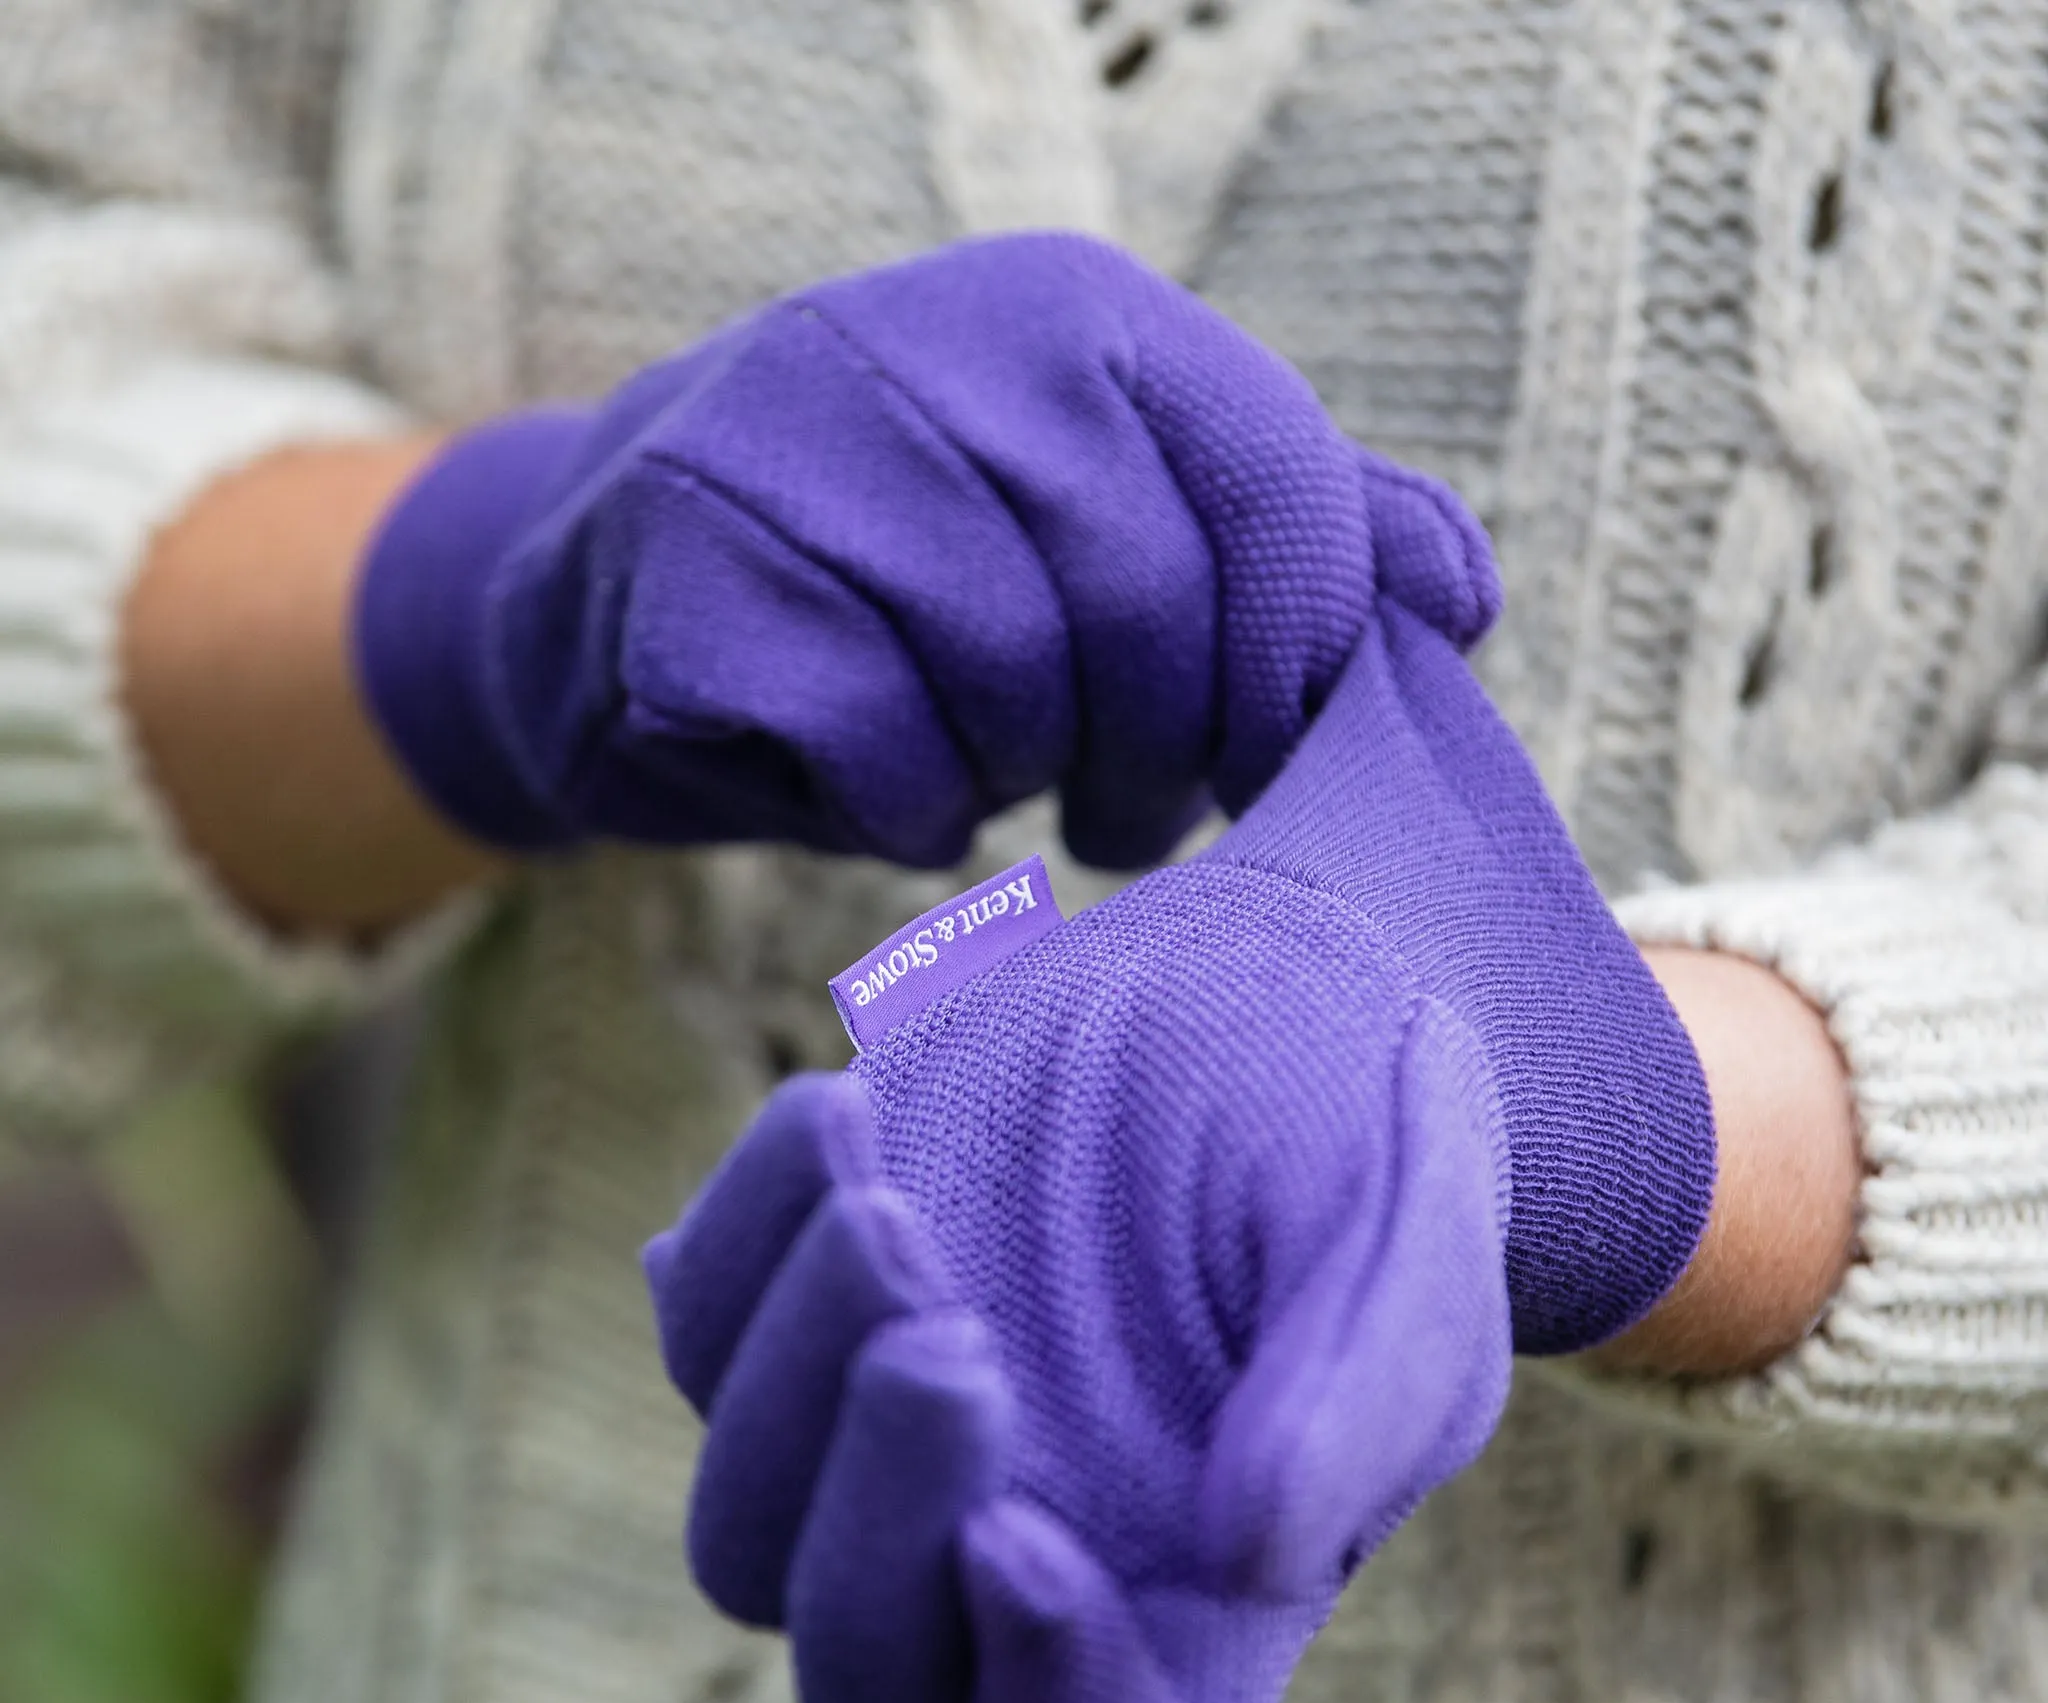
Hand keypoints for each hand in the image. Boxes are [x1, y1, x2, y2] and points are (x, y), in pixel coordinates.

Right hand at [350, 233, 1494, 869]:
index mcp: (1066, 309)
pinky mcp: (689, 575)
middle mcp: (926, 339)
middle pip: (1140, 597)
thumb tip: (1460, 595)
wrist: (622, 601)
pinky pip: (879, 752)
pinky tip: (882, 788)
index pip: (1271, 478)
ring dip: (1019, 777)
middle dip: (1161, 751)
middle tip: (1133, 814)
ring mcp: (788, 445)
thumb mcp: (1114, 533)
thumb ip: (1294, 540)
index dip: (1302, 654)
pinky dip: (906, 814)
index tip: (1277, 753)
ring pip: (1005, 684)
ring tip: (991, 771)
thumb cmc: (915, 589)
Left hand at [651, 885, 1510, 1702]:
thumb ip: (1364, 1393)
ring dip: (786, 1381)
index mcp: (1205, 1612)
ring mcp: (890, 1458)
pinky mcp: (799, 1319)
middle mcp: (1027, 1568)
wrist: (1248, 982)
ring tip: (882, 1193)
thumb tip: (1251, 1549)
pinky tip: (842, 1120)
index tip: (1019, 1538)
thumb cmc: (1358, 1126)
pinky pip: (699, 1335)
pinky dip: (740, 1243)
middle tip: (941, 1332)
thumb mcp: (1410, 1232)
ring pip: (744, 1547)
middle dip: (876, 1537)